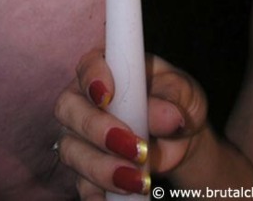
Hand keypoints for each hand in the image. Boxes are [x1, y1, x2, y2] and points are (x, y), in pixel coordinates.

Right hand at [54, 49, 206, 198]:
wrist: (180, 139)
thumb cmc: (175, 101)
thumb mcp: (182, 92)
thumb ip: (171, 99)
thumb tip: (168, 117)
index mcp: (106, 67)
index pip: (88, 65)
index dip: (93, 78)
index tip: (108, 94)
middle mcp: (84, 98)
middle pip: (70, 109)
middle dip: (98, 130)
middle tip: (135, 147)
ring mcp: (79, 135)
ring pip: (72, 150)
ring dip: (103, 167)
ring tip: (139, 180)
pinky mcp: (84, 170)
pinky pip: (81, 185)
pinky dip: (97, 195)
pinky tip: (119, 200)